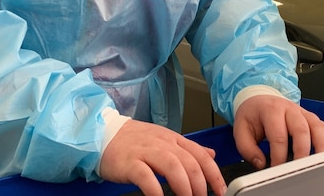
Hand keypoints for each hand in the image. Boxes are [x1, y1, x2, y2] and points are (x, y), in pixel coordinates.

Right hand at [99, 119, 226, 195]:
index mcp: (173, 139)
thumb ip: (188, 149)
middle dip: (200, 185)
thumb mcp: (164, 140)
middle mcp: (162, 143)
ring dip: (184, 187)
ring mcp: (146, 151)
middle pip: (189, 162)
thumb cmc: (132, 141)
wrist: (101, 134)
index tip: (221, 190)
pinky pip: (146, 177)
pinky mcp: (130, 163)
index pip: (200, 155)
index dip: (214, 174)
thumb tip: (210, 155)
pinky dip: (156, 190)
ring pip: (173, 167)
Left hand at [232, 96, 323, 169]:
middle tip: (300, 168)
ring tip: (319, 163)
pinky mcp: (311, 118)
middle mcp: (290, 109)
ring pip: (317, 127)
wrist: (258, 98)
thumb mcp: (241, 129)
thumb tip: (261, 163)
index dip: (279, 155)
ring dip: (320, 146)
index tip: (276, 169)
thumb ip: (247, 148)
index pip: (278, 135)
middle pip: (302, 129)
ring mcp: (303, 113)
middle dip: (302, 151)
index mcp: (271, 110)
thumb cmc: (252, 114)